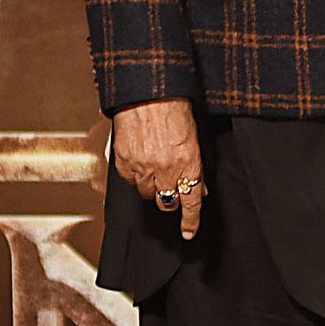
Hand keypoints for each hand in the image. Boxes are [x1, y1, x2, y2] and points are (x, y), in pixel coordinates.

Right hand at [112, 98, 205, 238]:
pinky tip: (140, 160)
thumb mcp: (195, 139)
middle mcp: (165, 170)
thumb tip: (200, 187)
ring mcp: (143, 167)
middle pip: (167, 202)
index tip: (188, 232)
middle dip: (171, 198)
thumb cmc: (174, 108)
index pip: (191, 202)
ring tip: (154, 168)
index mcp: (188, 164)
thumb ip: (197, 166)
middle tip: (171, 187)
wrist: (148, 93)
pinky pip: (130, 181)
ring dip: (153, 187)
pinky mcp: (124, 162)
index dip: (190, 220)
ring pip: (147, 194)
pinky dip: (135, 175)